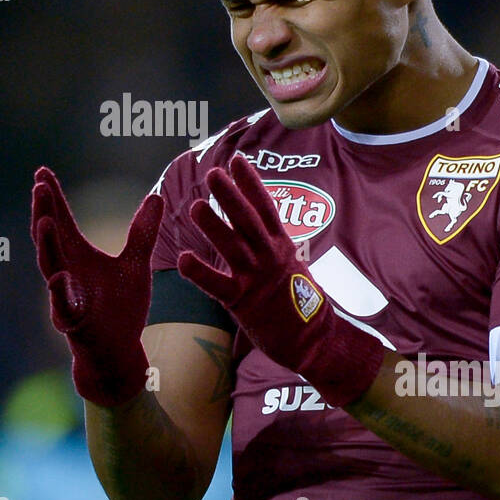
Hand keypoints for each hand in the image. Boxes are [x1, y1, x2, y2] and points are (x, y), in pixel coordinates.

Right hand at [30, 166, 163, 406]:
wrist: (118, 350)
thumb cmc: (121, 307)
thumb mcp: (136, 264)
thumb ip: (142, 232)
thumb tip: (157, 197)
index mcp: (77, 255)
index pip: (61, 219)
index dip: (52, 197)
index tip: (42, 171)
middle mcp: (65, 270)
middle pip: (49, 237)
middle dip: (43, 212)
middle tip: (40, 186)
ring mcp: (65, 296)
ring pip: (50, 267)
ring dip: (47, 244)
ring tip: (46, 221)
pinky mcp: (72, 321)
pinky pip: (62, 306)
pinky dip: (59, 292)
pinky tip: (59, 276)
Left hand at [176, 153, 384, 407]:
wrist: (316, 340)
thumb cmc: (301, 303)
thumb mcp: (291, 265)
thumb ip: (272, 246)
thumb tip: (260, 226)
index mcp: (281, 245)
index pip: (265, 206)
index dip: (250, 182)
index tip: (236, 160)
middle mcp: (269, 256)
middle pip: (247, 219)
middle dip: (230, 194)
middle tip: (212, 173)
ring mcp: (256, 278)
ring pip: (232, 246)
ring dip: (213, 226)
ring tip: (195, 206)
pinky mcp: (243, 302)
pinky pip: (217, 285)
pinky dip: (200, 272)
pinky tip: (184, 259)